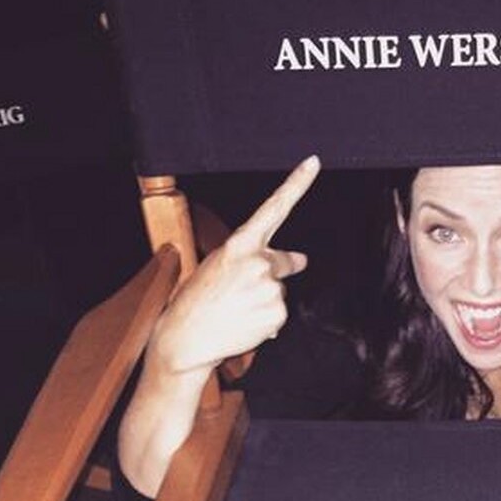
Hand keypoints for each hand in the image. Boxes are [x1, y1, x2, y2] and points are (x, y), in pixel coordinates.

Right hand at [153, 155, 320, 375]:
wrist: (186, 338)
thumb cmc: (197, 300)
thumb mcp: (220, 266)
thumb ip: (259, 257)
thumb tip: (303, 260)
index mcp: (238, 244)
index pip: (274, 208)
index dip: (297, 184)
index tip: (314, 163)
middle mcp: (258, 262)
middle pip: (282, 262)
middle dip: (273, 272)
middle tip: (242, 289)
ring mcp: (270, 289)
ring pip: (279, 291)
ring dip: (264, 299)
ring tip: (235, 309)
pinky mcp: (277, 314)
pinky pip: (279, 314)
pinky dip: (266, 319)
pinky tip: (243, 322)